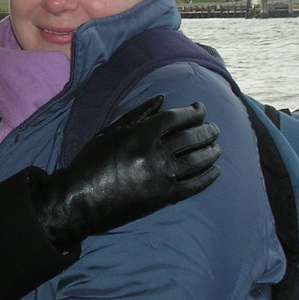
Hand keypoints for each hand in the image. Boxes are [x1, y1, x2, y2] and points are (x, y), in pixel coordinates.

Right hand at [32, 95, 221, 250]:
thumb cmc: (90, 162)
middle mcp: (157, 153)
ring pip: (197, 160)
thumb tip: (162, 99)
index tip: (201, 110)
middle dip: (207, 130)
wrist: (81, 200)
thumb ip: (137, 114)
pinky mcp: (165, 197)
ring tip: (217, 148)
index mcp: (142, 134)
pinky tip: (216, 171)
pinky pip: (194, 186)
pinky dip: (208, 178)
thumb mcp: (109, 131)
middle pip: (192, 137)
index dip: (193, 112)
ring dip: (211, 151)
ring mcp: (163, 176)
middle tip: (215, 129)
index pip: (177, 118)